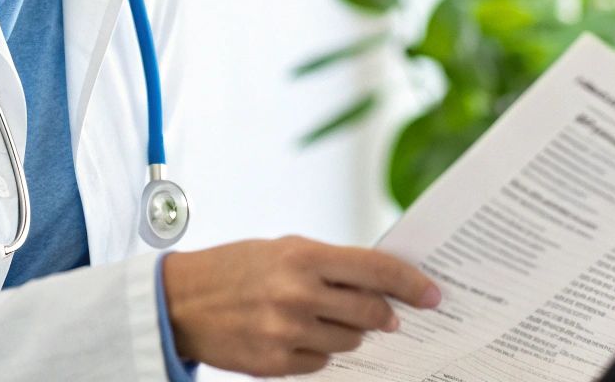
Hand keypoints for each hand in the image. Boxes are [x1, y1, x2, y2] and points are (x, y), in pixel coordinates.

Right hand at [161, 235, 441, 376]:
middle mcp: (298, 294)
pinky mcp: (275, 364)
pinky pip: (321, 364)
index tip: (432, 295)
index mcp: (304, 256)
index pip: (377, 271)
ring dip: (347, 333)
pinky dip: (318, 352)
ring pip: (349, 342)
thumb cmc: (236, 268)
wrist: (182, 301)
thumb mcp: (284, 249)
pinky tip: (298, 335)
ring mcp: (286, 332)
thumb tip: (381, 283)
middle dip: (384, 315)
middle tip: (387, 315)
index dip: (412, 284)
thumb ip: (331, 264)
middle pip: (371, 312)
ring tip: (320, 318)